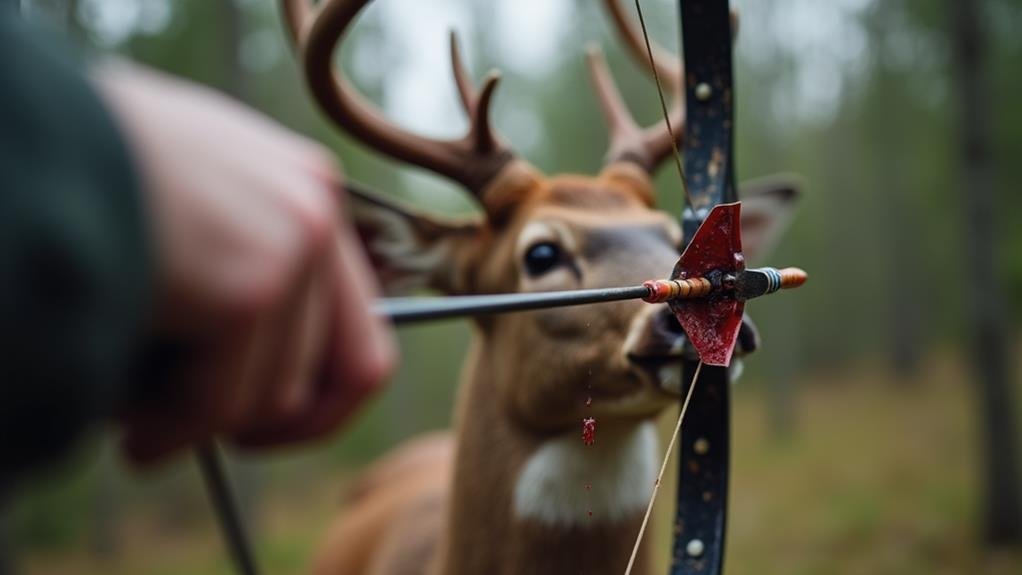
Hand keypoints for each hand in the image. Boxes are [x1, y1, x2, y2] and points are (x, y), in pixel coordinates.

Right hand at [95, 64, 394, 463]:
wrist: (23, 141)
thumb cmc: (85, 172)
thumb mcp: (189, 200)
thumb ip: (240, 261)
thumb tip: (265, 381)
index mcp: (305, 187)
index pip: (361, 324)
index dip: (320, 398)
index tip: (260, 428)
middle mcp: (315, 209)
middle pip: (344, 370)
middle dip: (269, 422)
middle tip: (210, 442)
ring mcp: (292, 245)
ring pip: (275, 395)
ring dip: (201, 420)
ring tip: (134, 413)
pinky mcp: (251, 287)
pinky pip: (222, 403)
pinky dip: (169, 427)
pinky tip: (123, 419)